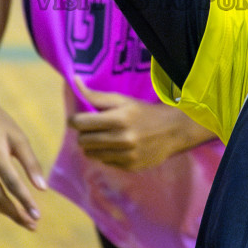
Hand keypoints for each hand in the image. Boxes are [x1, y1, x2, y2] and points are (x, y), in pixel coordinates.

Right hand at [0, 91, 46, 229]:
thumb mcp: (18, 137)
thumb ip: (30, 162)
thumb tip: (43, 188)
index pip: (11, 183)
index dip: (25, 201)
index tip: (38, 216)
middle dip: (16, 214)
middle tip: (33, 224)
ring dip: (4, 213)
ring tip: (22, 218)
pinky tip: (3, 207)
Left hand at [68, 83, 215, 171]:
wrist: (173, 130)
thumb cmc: (143, 112)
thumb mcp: (121, 100)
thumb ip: (95, 95)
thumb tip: (75, 80)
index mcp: (118, 118)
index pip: (80, 123)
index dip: (75, 120)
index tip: (79, 118)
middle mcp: (122, 139)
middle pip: (82, 141)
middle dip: (83, 133)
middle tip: (93, 128)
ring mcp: (126, 155)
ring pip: (91, 154)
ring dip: (93, 145)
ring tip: (103, 137)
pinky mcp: (129, 167)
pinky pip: (104, 162)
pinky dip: (106, 154)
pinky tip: (116, 146)